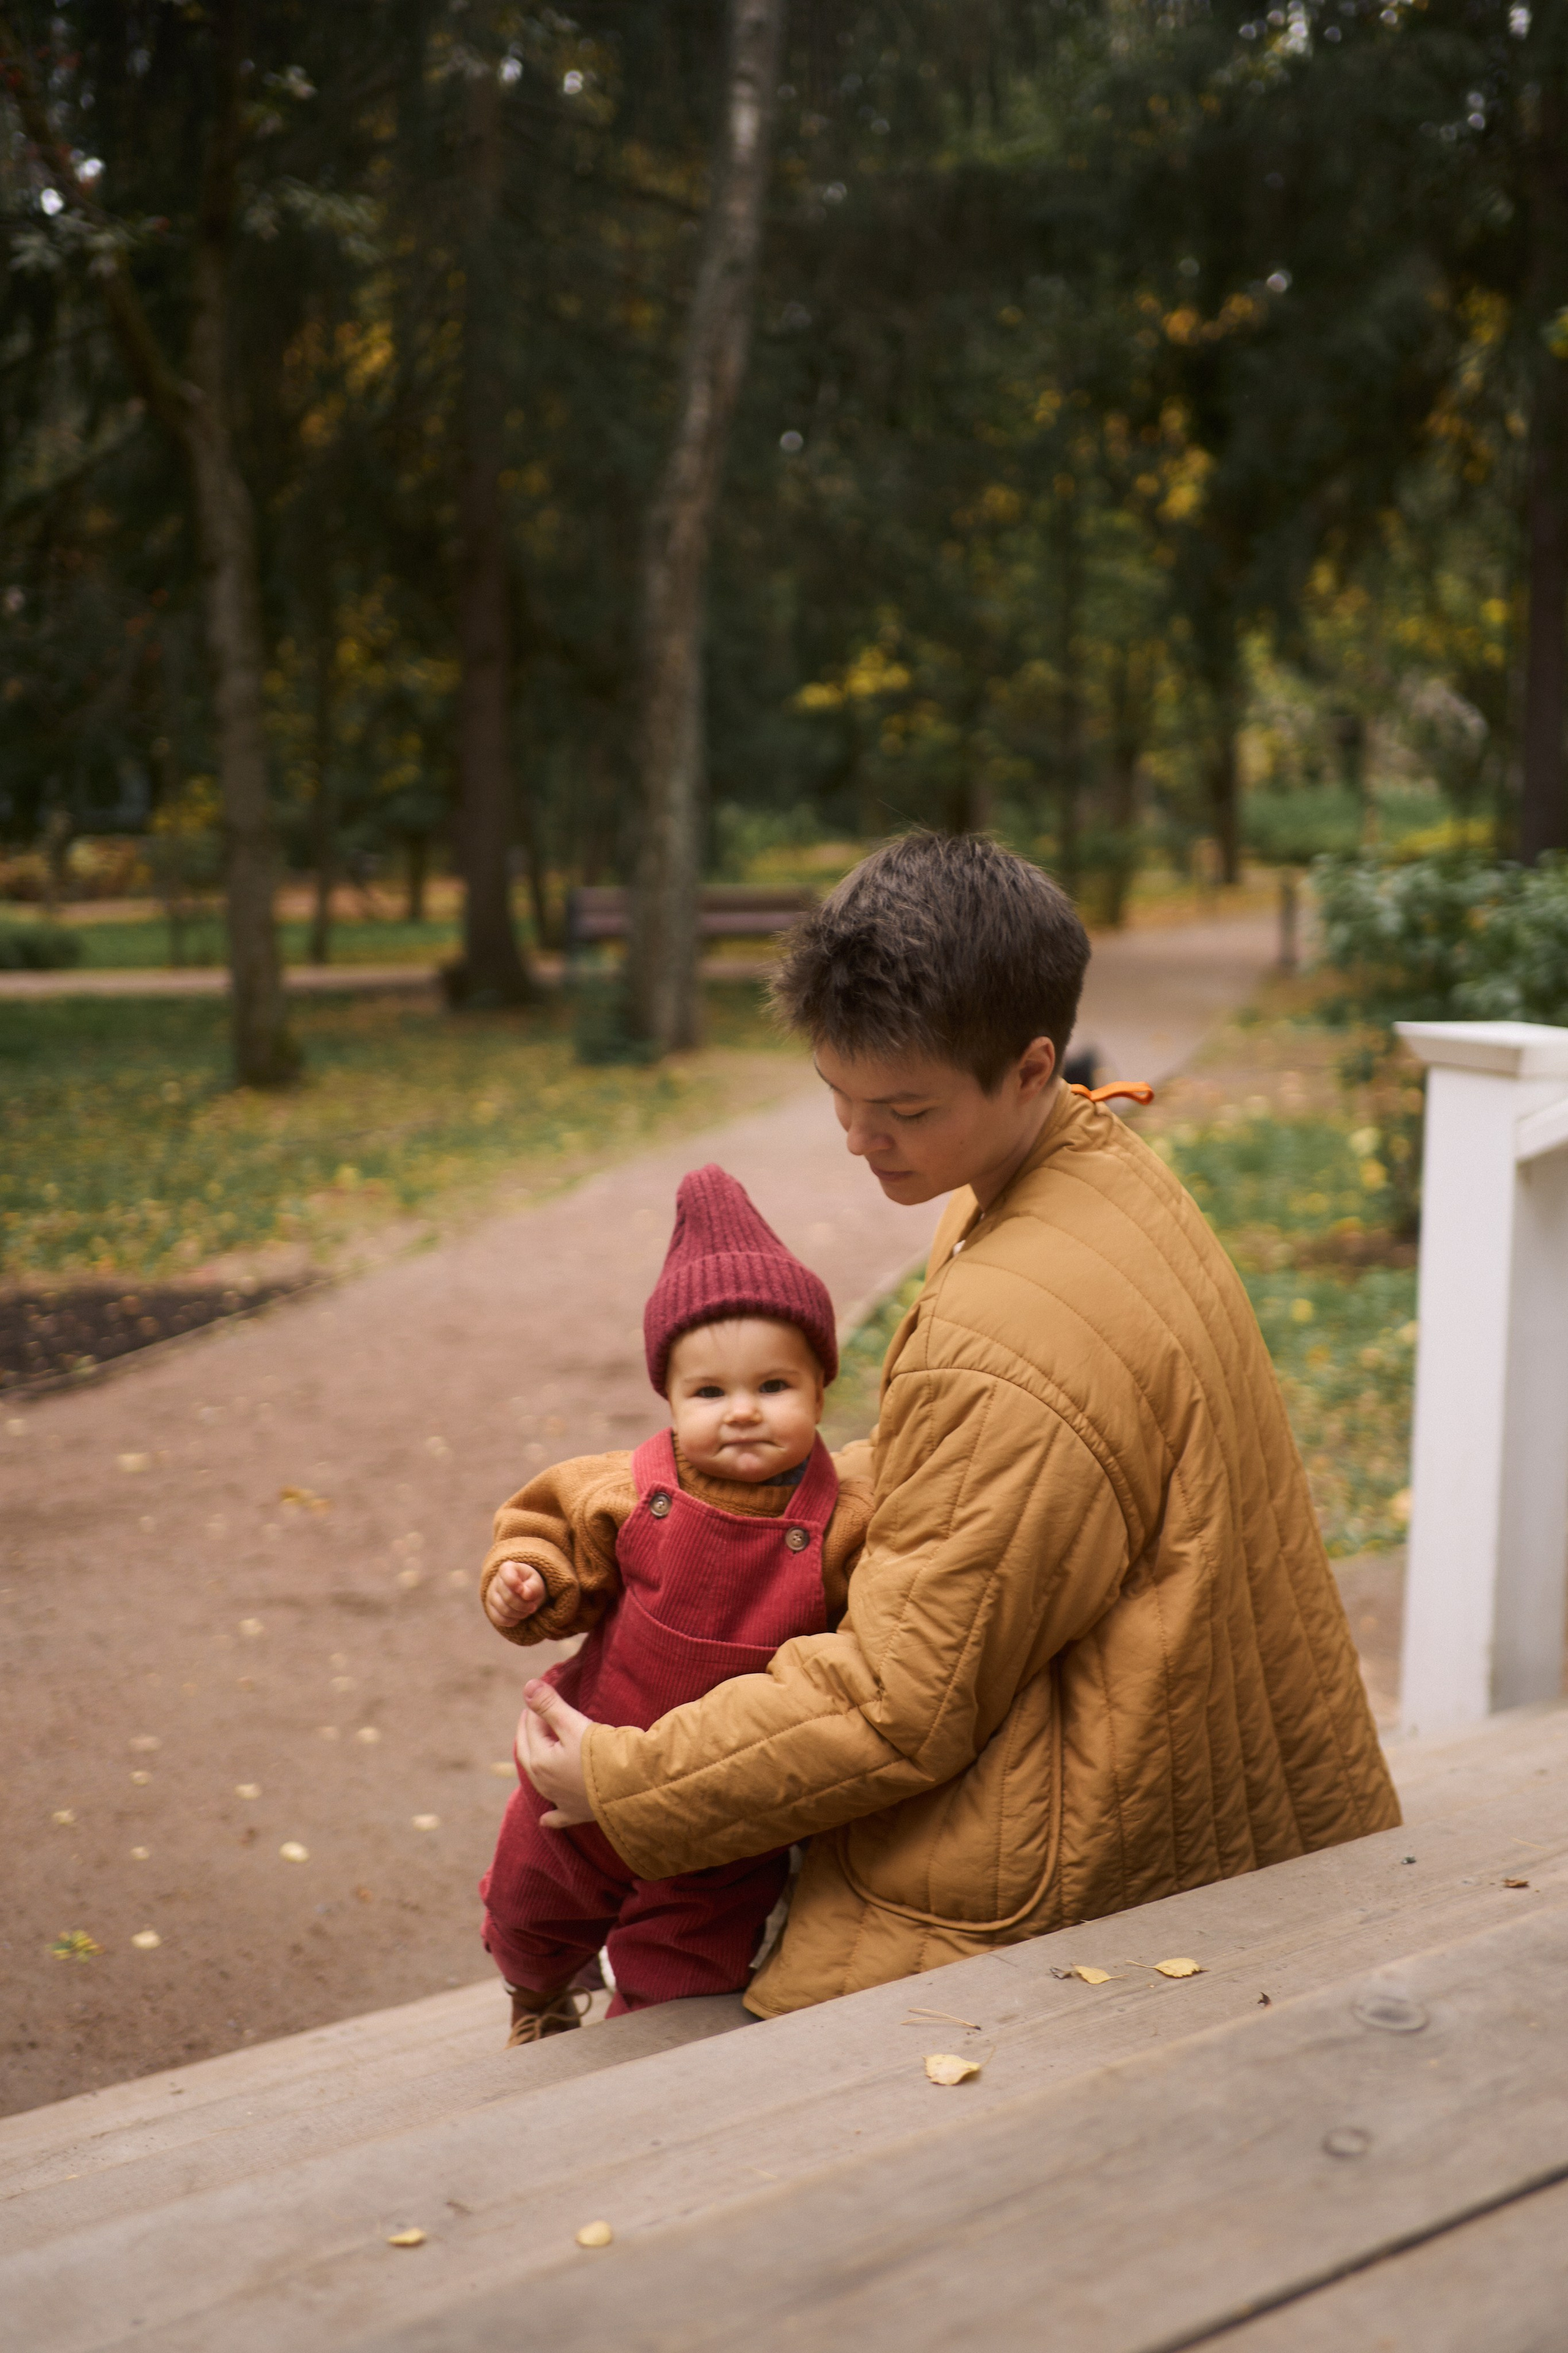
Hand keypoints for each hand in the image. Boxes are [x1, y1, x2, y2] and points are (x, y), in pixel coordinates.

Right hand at [486, 1560, 546, 1629]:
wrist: (524, 1591)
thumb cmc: (530, 1584)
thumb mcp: (536, 1582)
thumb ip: (533, 1587)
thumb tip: (525, 1593)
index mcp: (508, 1568)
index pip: (507, 1575)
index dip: (515, 1584)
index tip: (523, 1590)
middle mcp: (496, 1581)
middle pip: (508, 1597)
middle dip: (523, 1605)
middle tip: (533, 1607)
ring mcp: (491, 1595)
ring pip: (503, 1610)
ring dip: (519, 1614)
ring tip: (527, 1611)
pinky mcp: (490, 1608)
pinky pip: (498, 1618)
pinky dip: (511, 1621)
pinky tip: (518, 1618)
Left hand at [515, 1679, 594, 1827]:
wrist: (628, 1787)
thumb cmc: (600, 1754)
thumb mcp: (573, 1725)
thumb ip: (549, 1705)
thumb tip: (527, 1687)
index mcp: (539, 1760)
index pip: (532, 1727)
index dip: (536, 1707)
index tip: (542, 1692)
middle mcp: (543, 1783)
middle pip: (528, 1752)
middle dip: (528, 1731)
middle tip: (530, 1714)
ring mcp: (559, 1801)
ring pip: (538, 1780)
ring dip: (533, 1762)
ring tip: (533, 1749)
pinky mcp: (575, 1813)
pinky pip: (557, 1815)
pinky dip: (551, 1816)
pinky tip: (545, 1820)